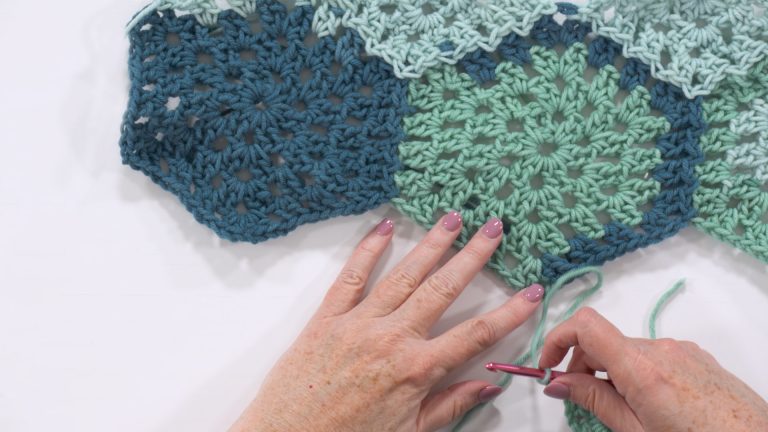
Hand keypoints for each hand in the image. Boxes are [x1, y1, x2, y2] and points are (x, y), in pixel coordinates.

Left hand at [229, 213, 544, 431]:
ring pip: (403, 275)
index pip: (475, 334)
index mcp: (416, 370)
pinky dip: (368, 249)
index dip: (509, 313)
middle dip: (472, 256)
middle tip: (493, 228)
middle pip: (442, 289)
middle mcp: (391, 339)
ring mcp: (358, 323)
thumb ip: (450, 406)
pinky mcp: (327, 317)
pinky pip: (351, 276)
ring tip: (452, 218)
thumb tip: (489, 385)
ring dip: (431, 244)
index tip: (530, 291)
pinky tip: (385, 227)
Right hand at [539, 308, 767, 431]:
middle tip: (579, 400)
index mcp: (641, 367)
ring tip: (621, 411)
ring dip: (610, 372)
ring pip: (627, 351)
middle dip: (582, 367)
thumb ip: (595, 401)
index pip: (585, 325)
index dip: (556, 339)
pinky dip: (636, 373)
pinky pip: (652, 355)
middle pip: (603, 342)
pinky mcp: (696, 356)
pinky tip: (648, 405)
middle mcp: (660, 348)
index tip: (548, 366)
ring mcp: (681, 349)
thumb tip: (558, 383)